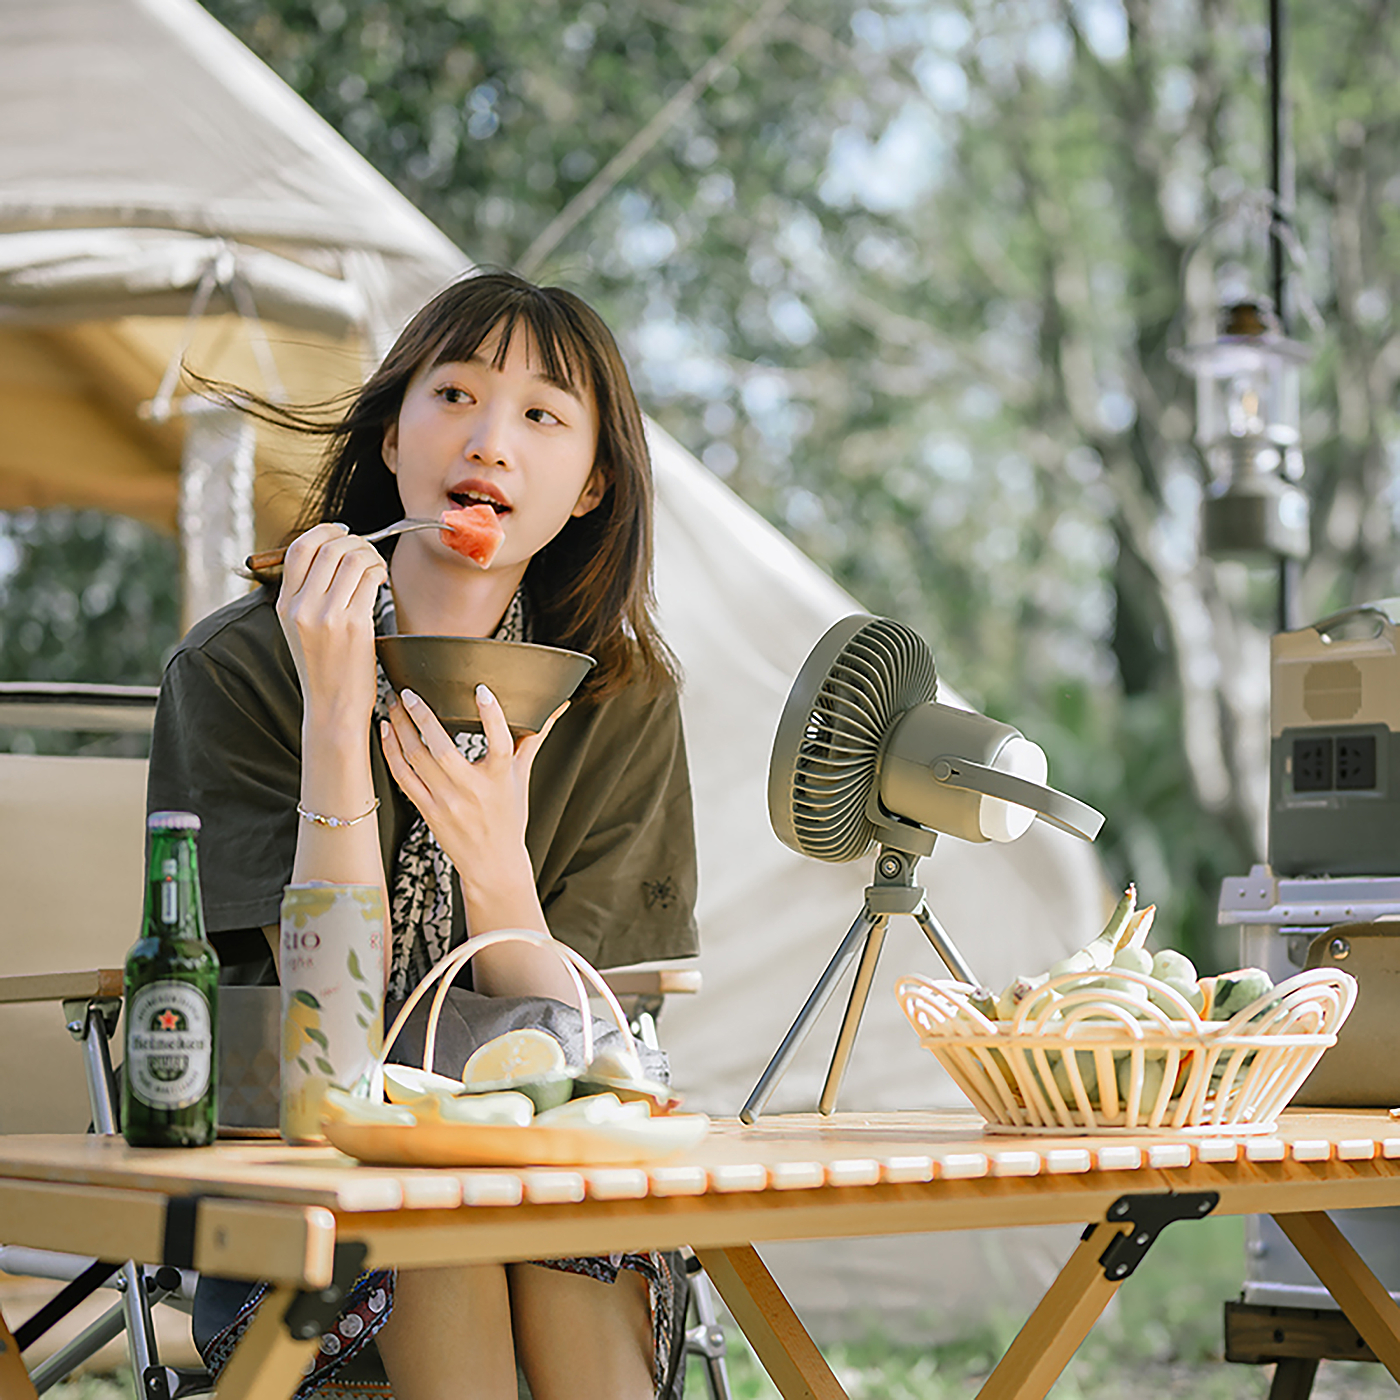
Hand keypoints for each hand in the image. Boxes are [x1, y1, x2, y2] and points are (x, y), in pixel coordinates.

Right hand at [275, 523, 387, 730]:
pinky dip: (379, 572)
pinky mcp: (354, 625)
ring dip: (371, 555)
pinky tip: (381, 580)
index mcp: (284, 605)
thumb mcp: (301, 628)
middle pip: (329, 548)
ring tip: (376, 567)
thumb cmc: (325, 667)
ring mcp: (327, 616)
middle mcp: (301, 607)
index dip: (323, 532)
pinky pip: (369, 580)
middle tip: (367, 551)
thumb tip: (335, 554)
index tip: (343, 532)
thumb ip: (309, 594)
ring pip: (352, 559)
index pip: (298, 549)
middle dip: (355, 541)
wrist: (332, 706)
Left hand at [380, 684, 567, 900]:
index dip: (492, 716)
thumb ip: (532, 739)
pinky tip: (387, 730)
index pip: (500, 743)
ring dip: (401, 728)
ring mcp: (447, 802)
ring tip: (395, 704)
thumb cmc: (508, 816)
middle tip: (410, 692)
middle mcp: (472, 790)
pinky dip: (391, 752)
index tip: (481, 689)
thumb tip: (556, 707)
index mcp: (499, 778)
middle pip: (443, 750)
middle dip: (422, 717)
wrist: (492, 863)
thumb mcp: (521, 776)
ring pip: (417, 759)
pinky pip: (403, 777)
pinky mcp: (428, 811)